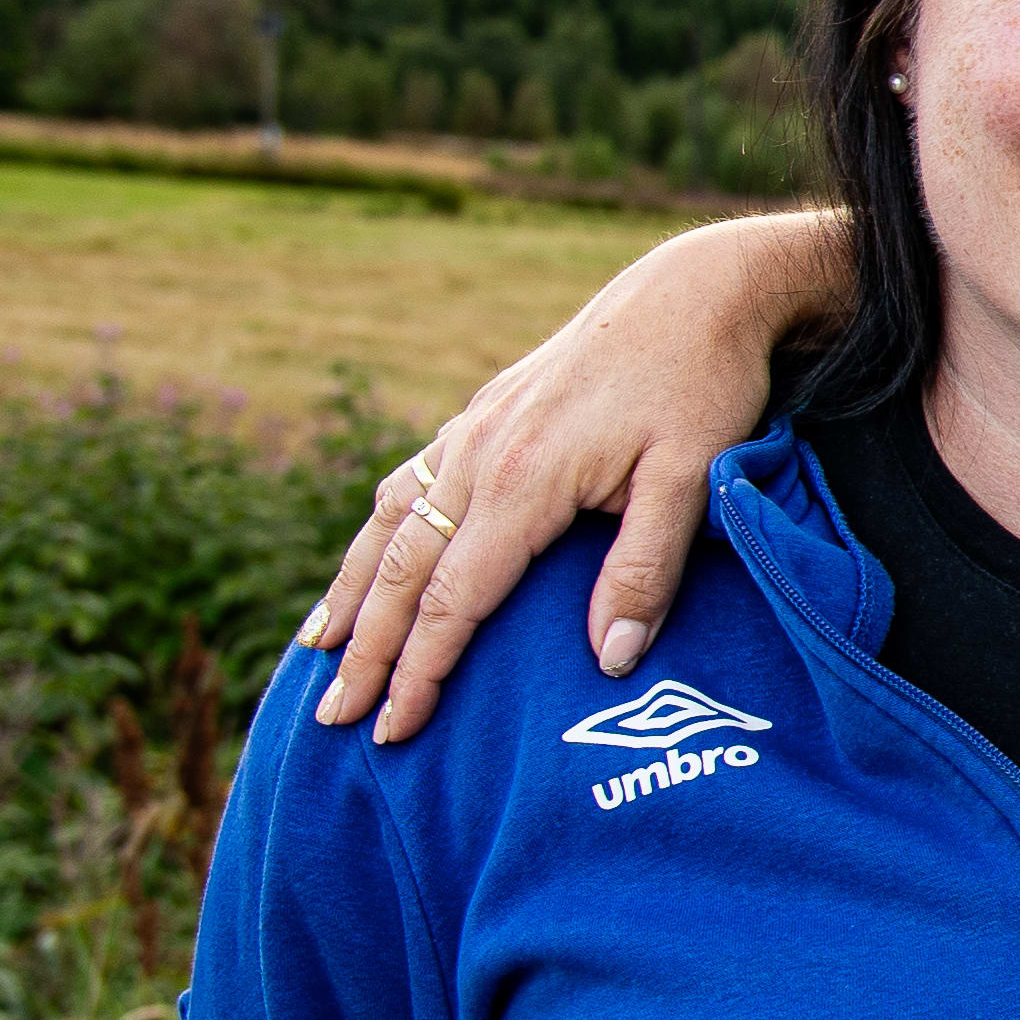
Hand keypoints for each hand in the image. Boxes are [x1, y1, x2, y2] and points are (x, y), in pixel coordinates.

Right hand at [300, 211, 849, 744]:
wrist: (694, 289)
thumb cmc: (701, 384)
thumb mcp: (692, 479)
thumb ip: (645, 571)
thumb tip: (609, 661)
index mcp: (522, 479)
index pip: (453, 599)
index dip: (419, 670)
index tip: (394, 729)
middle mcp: (479, 454)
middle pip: (403, 569)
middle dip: (365, 648)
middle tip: (331, 716)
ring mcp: (474, 429)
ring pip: (390, 522)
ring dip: (352, 590)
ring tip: (318, 649)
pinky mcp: (485, 412)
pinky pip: (409, 482)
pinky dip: (378, 531)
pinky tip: (370, 558)